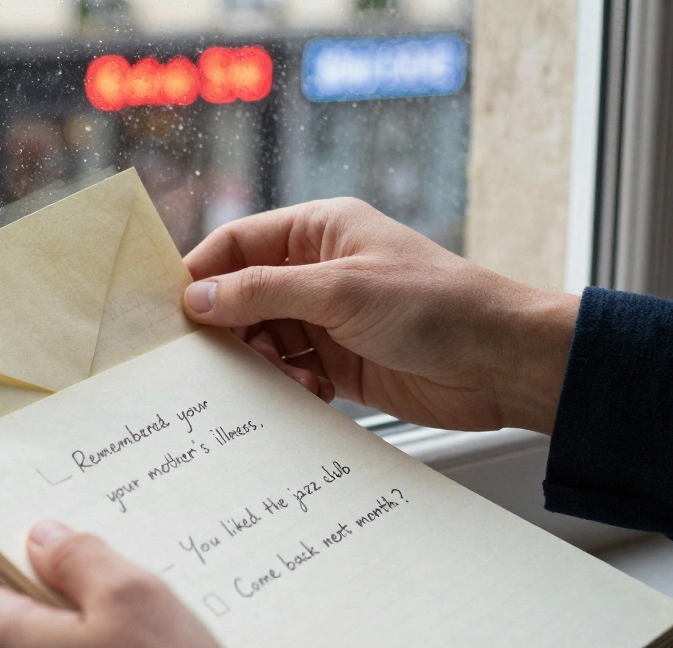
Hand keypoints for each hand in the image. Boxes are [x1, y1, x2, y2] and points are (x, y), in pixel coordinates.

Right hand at [182, 198, 578, 433]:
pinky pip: (289, 371)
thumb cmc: (436, 306)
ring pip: (262, 337)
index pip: (238, 244)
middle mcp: (317, 271)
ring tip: (284, 377)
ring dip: (261, 362)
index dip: (201, 273)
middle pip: (242, 294)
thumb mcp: (341, 290)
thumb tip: (196, 297)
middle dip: (229, 326)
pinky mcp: (339, 361)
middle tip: (215, 359)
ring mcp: (327, 317)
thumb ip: (263, 292)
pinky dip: (287, 385)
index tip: (170, 311)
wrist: (502, 364)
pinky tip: (311, 392)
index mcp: (319, 231)